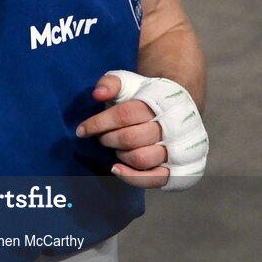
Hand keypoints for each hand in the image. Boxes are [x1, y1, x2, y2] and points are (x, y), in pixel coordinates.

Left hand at [76, 70, 169, 187]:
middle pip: (129, 138)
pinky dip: (133, 177)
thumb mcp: (129, 82)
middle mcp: (171, 127)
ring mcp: (177, 150)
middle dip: (108, 139)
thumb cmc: (147, 97)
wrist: (180, 108)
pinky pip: (155, 179)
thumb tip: (98, 94)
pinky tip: (116, 169)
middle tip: (102, 137)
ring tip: (116, 148)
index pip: (123, 115)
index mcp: (159, 103)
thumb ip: (111, 83)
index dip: (98, 123)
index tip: (82, 130)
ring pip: (140, 159)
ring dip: (120, 155)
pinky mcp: (180, 169)